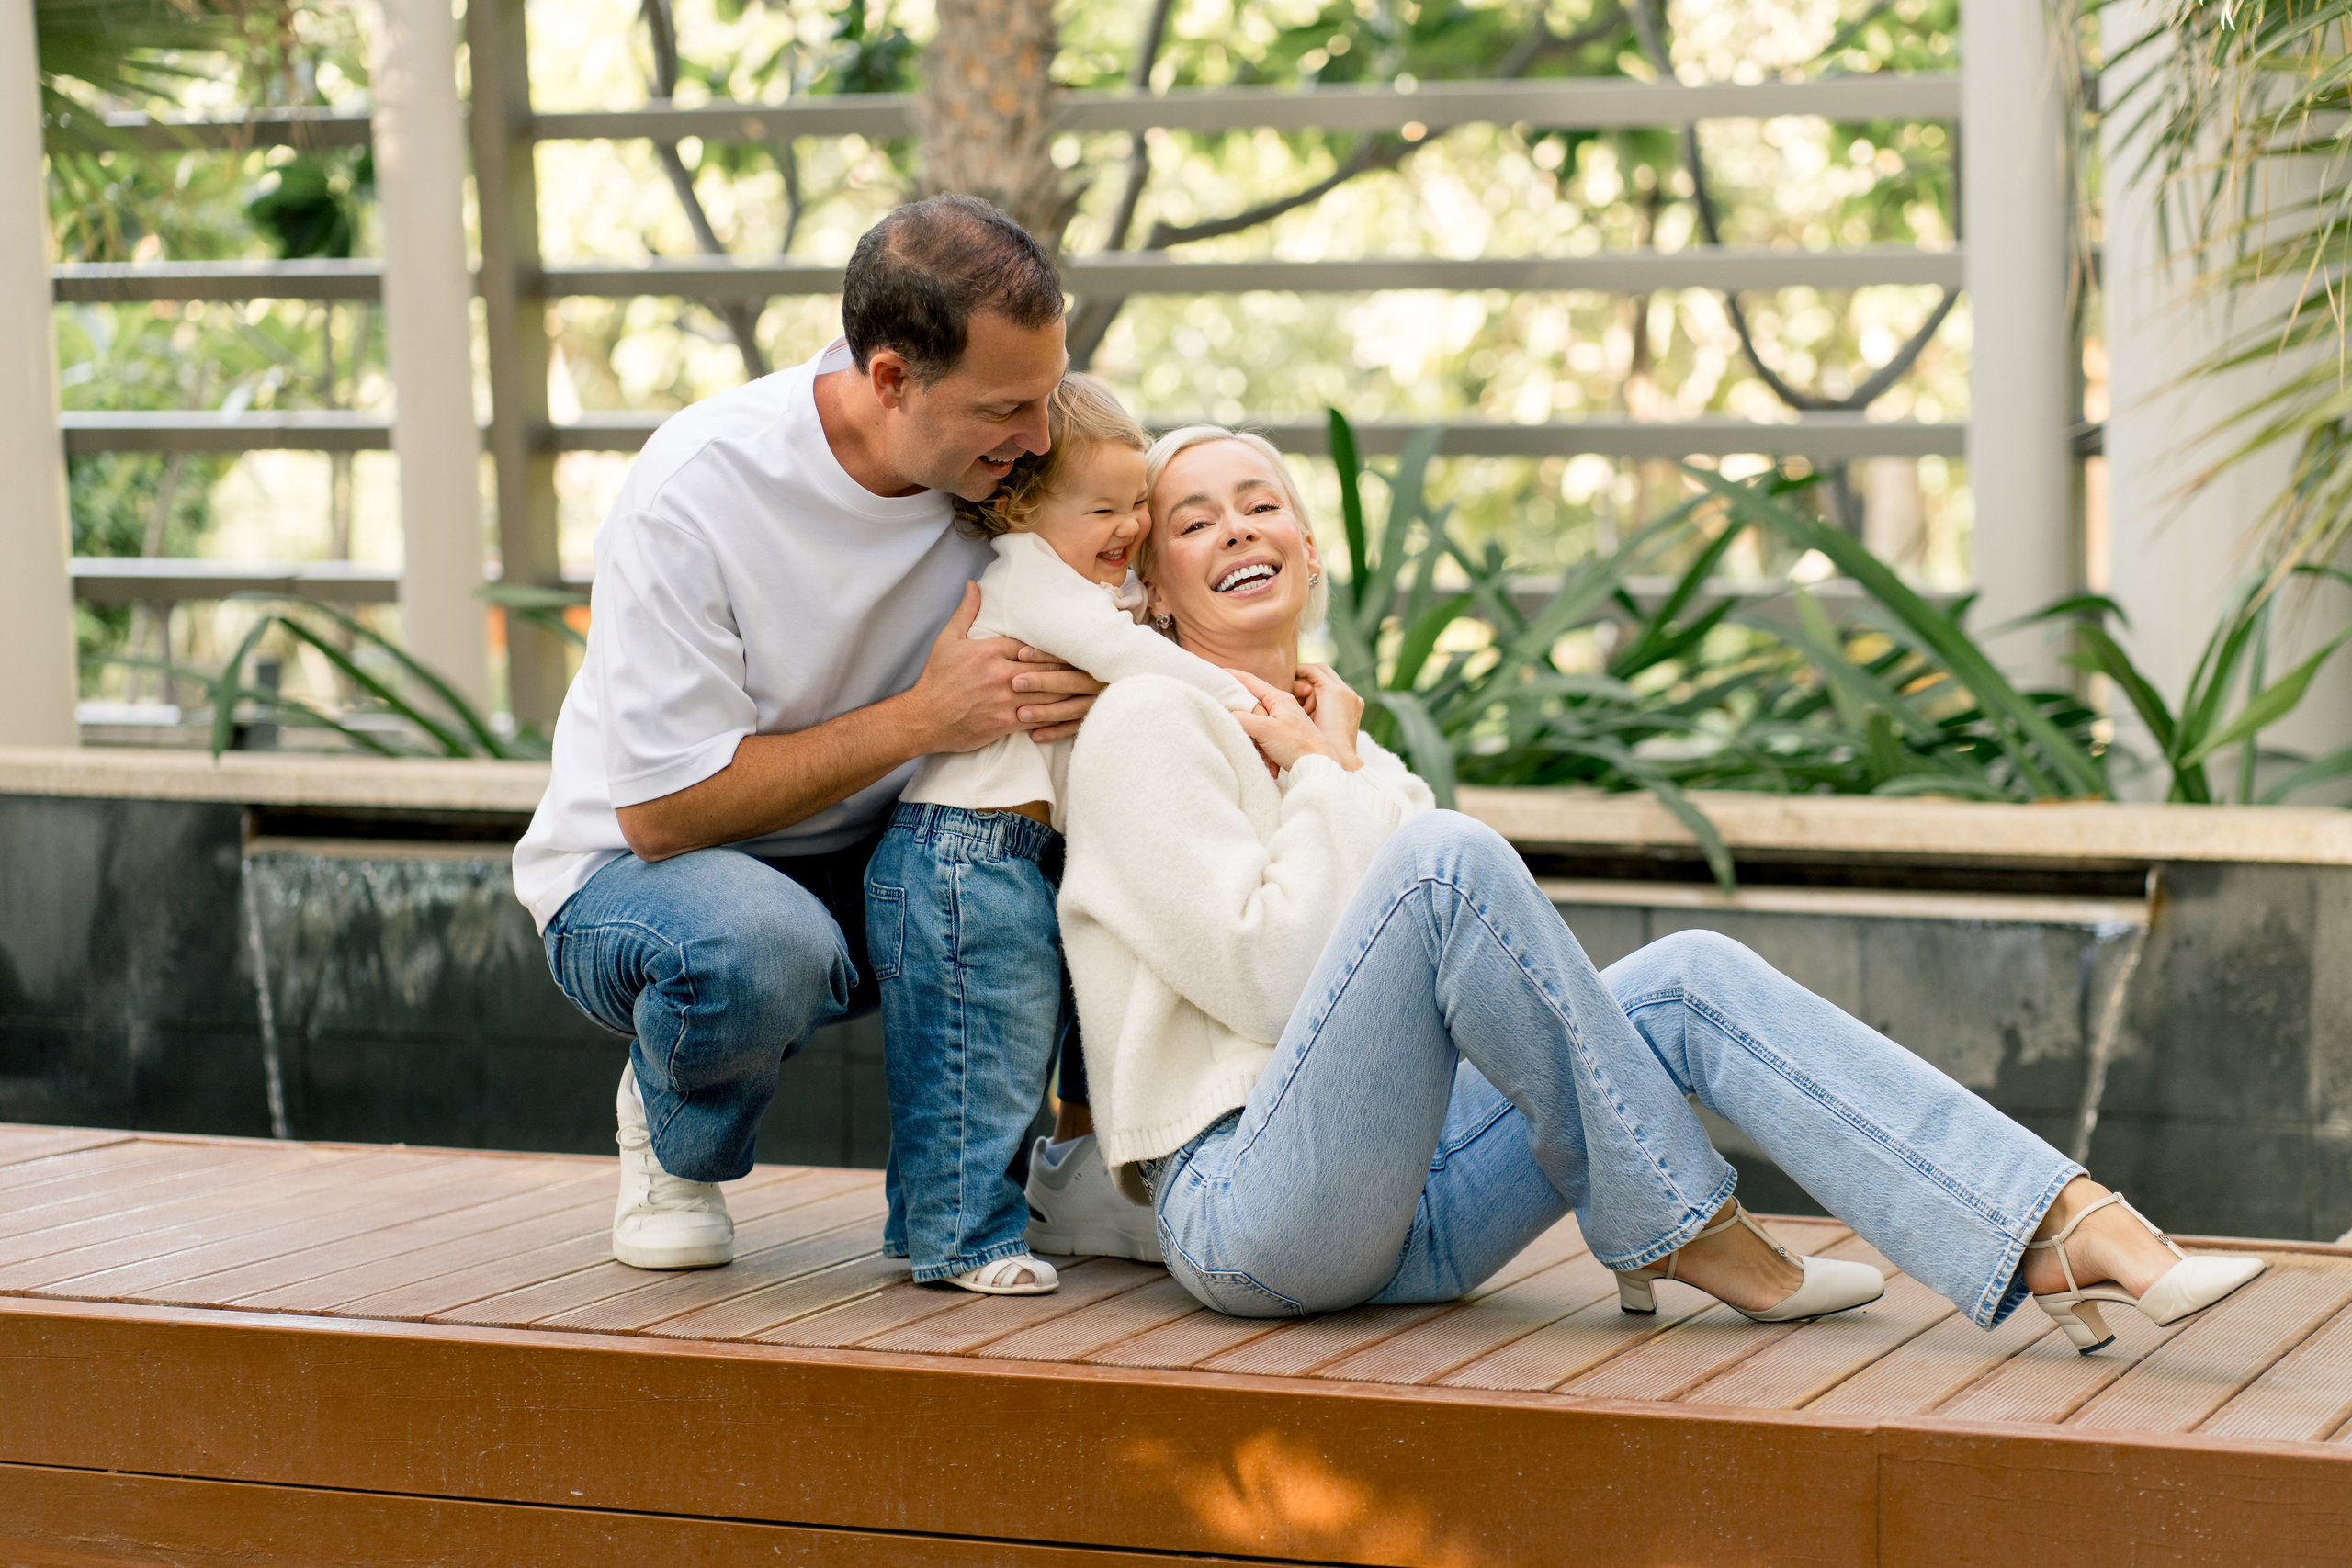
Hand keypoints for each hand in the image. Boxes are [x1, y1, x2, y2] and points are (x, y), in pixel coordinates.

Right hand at [905, 583, 1072, 752]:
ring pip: (1046, 692)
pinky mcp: (1005, 722)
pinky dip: (1055, 714)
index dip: (1054, 648)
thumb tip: (974, 585)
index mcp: (991, 651)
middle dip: (1069, 667)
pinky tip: (1070, 713)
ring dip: (1069, 690)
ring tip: (1089, 687)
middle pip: (1046, 667)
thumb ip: (966, 612)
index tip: (1074, 646)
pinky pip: (1037, 716)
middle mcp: (1002, 673)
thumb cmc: (936, 678)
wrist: (924, 717)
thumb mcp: (948, 640)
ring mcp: (1005, 699)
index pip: (1033, 646)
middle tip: (1093, 664)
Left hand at [1012, 643, 1106, 742]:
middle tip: (1016, 684)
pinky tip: (1035, 736)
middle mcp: (1098, 683)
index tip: (1021, 654)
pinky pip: (1074, 729)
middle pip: (1069, 682)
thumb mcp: (1075, 654)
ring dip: (1045, 712)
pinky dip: (1055, 732)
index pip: (1067, 657)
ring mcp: (1098, 703)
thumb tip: (1022, 647)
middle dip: (1042, 682)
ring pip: (1071, 709)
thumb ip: (1056, 653)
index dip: (1044, 655)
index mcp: (1093, 661)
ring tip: (1020, 714)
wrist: (1119, 689)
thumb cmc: (1080, 667)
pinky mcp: (1095, 721)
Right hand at [1228, 669, 1363, 774]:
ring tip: (1263, 755)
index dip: (1233, 676)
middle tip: (1232, 723)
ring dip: (1256, 742)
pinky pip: (1268, 739)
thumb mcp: (1264, 729)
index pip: (1251, 681)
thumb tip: (1230, 713)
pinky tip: (1272, 765)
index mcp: (1279, 698)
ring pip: (1259, 725)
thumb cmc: (1295, 746)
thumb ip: (1243, 717)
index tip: (1218, 671)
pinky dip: (1266, 751)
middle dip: (1243, 719)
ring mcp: (1286, 721)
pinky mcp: (1288, 736)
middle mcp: (1284, 706)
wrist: (1319, 767)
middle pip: (1253, 705)